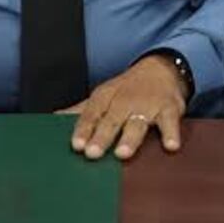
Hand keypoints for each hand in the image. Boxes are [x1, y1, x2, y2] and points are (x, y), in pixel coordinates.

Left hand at [65, 54, 187, 159]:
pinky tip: (170, 146)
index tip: (76, 145)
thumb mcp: (104, 96)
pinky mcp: (170, 108)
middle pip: (113, 118)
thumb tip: (53, 120)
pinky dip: (171, 133)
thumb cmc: (127, 90)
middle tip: (93, 153)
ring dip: (130, 137)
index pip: (92, 112)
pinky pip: (170, 121)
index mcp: (107, 96)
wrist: (162, 69)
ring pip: (138, 122)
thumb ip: (82, 111)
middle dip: (102, 135)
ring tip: (123, 153)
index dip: (83, 129)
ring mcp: (149, 104)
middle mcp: (126, 99)